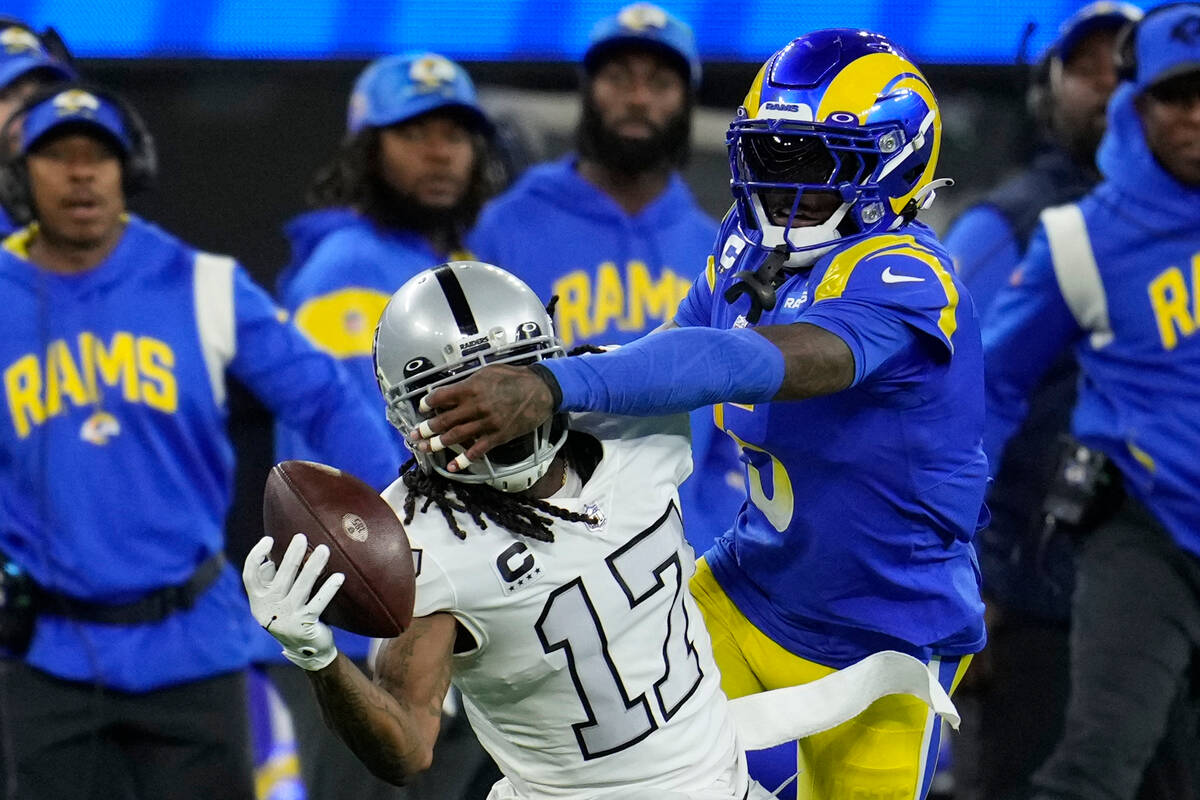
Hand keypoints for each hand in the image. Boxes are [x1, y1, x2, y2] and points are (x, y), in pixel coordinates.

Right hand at [242, 533, 344, 670]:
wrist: (306, 650)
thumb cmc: (290, 615)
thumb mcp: (275, 600)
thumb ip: (272, 580)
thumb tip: (272, 553)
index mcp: (258, 601)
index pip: (250, 576)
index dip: (256, 556)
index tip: (269, 539)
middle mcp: (268, 610)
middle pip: (280, 578)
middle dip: (291, 556)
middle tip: (301, 537)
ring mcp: (287, 619)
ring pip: (302, 587)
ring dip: (313, 567)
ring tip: (324, 550)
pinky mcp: (304, 626)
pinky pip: (319, 603)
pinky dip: (329, 589)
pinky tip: (339, 576)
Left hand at [409, 364, 554, 471]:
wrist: (541, 390)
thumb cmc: (515, 377)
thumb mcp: (488, 372)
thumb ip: (469, 382)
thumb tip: (453, 390)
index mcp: (471, 388)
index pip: (441, 397)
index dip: (428, 404)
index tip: (422, 408)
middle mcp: (475, 406)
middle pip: (443, 420)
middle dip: (426, 429)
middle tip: (414, 436)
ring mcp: (486, 423)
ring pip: (456, 436)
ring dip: (437, 444)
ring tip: (425, 448)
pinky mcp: (498, 436)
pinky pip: (477, 450)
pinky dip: (464, 460)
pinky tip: (453, 466)